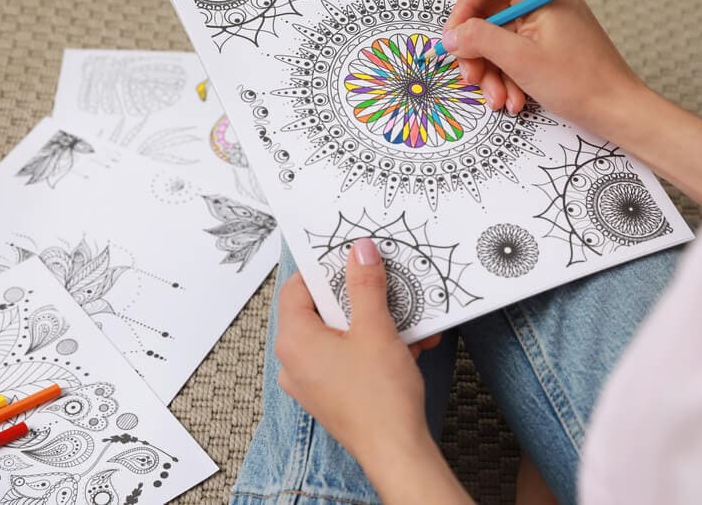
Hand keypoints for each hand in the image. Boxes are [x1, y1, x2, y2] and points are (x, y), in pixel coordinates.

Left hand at [274, 239, 470, 503]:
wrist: (396, 450)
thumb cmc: (379, 398)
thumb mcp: (376, 328)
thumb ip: (365, 285)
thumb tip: (359, 252)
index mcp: (295, 341)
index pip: (297, 288)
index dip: (324, 269)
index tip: (350, 258)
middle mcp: (295, 361)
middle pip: (321, 310)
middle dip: (359, 297)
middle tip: (382, 286)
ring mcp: (312, 380)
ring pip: (340, 334)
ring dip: (374, 322)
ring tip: (404, 319)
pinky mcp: (332, 393)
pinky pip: (348, 356)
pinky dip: (374, 346)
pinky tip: (407, 344)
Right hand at [444, 0, 649, 139]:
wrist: (617, 110)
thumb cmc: (581, 82)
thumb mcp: (520, 59)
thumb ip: (479, 40)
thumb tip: (450, 36)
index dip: (463, 10)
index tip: (455, 43)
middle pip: (486, 13)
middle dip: (476, 51)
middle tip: (472, 79)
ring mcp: (545, 22)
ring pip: (497, 39)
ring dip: (491, 72)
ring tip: (500, 99)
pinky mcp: (547, 44)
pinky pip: (513, 54)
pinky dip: (508, 77)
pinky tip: (514, 99)